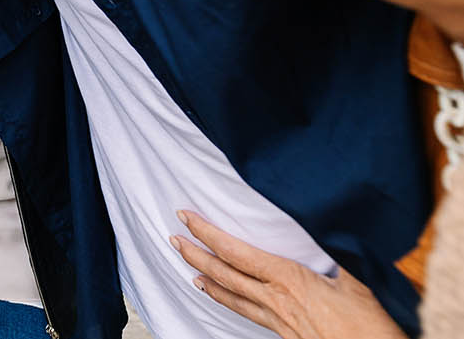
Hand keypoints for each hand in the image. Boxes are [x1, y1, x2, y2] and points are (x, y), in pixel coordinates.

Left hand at [168, 210, 405, 338]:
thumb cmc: (370, 327)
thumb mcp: (356, 281)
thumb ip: (334, 253)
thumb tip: (323, 226)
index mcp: (287, 280)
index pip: (235, 251)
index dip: (206, 233)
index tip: (186, 216)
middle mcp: (275, 300)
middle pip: (224, 273)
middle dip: (194, 254)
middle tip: (172, 238)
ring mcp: (277, 320)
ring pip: (232, 297)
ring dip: (207, 279)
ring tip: (188, 268)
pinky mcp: (284, 334)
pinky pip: (247, 314)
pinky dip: (228, 301)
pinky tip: (221, 297)